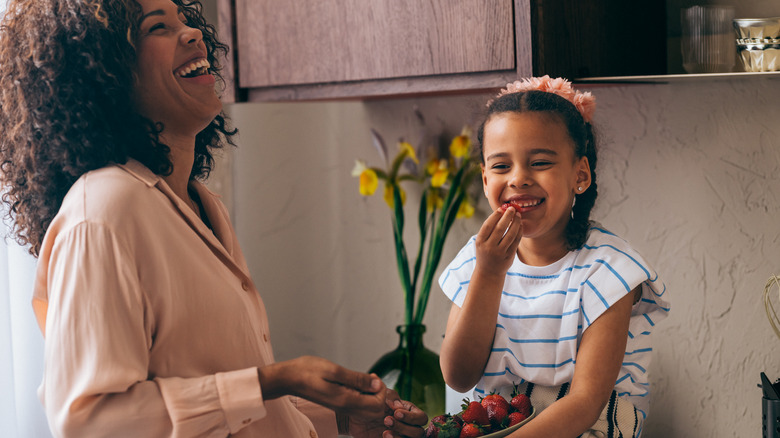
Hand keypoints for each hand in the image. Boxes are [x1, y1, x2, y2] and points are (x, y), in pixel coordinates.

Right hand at [258, 356, 385, 420]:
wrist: (288, 378)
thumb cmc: (307, 371)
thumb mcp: (333, 370)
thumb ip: (356, 379)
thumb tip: (376, 384)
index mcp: (346, 401)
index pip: (377, 405)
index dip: (381, 391)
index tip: (373, 377)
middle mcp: (345, 407)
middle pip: (374, 410)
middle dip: (378, 395)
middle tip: (370, 378)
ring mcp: (341, 407)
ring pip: (367, 409)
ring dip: (370, 394)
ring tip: (364, 379)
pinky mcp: (338, 404)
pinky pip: (358, 404)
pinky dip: (362, 394)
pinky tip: (355, 381)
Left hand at [348, 389, 426, 437]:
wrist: (355, 414)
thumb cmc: (371, 401)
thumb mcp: (380, 393)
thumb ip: (390, 396)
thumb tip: (398, 405)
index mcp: (409, 411)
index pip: (421, 417)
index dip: (411, 417)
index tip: (396, 413)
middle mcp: (408, 425)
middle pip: (418, 432)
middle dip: (404, 427)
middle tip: (387, 420)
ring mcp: (400, 435)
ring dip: (400, 437)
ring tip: (385, 432)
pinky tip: (383, 436)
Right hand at [474, 206, 521, 277]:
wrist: (488, 272)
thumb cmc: (485, 253)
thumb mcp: (482, 242)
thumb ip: (489, 230)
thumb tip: (501, 212)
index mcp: (480, 242)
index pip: (488, 225)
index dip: (495, 216)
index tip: (501, 209)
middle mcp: (489, 247)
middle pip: (499, 228)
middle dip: (507, 216)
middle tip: (512, 208)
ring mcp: (499, 252)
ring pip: (510, 234)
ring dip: (515, 223)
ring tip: (518, 215)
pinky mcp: (509, 256)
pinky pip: (516, 241)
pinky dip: (519, 232)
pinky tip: (520, 226)